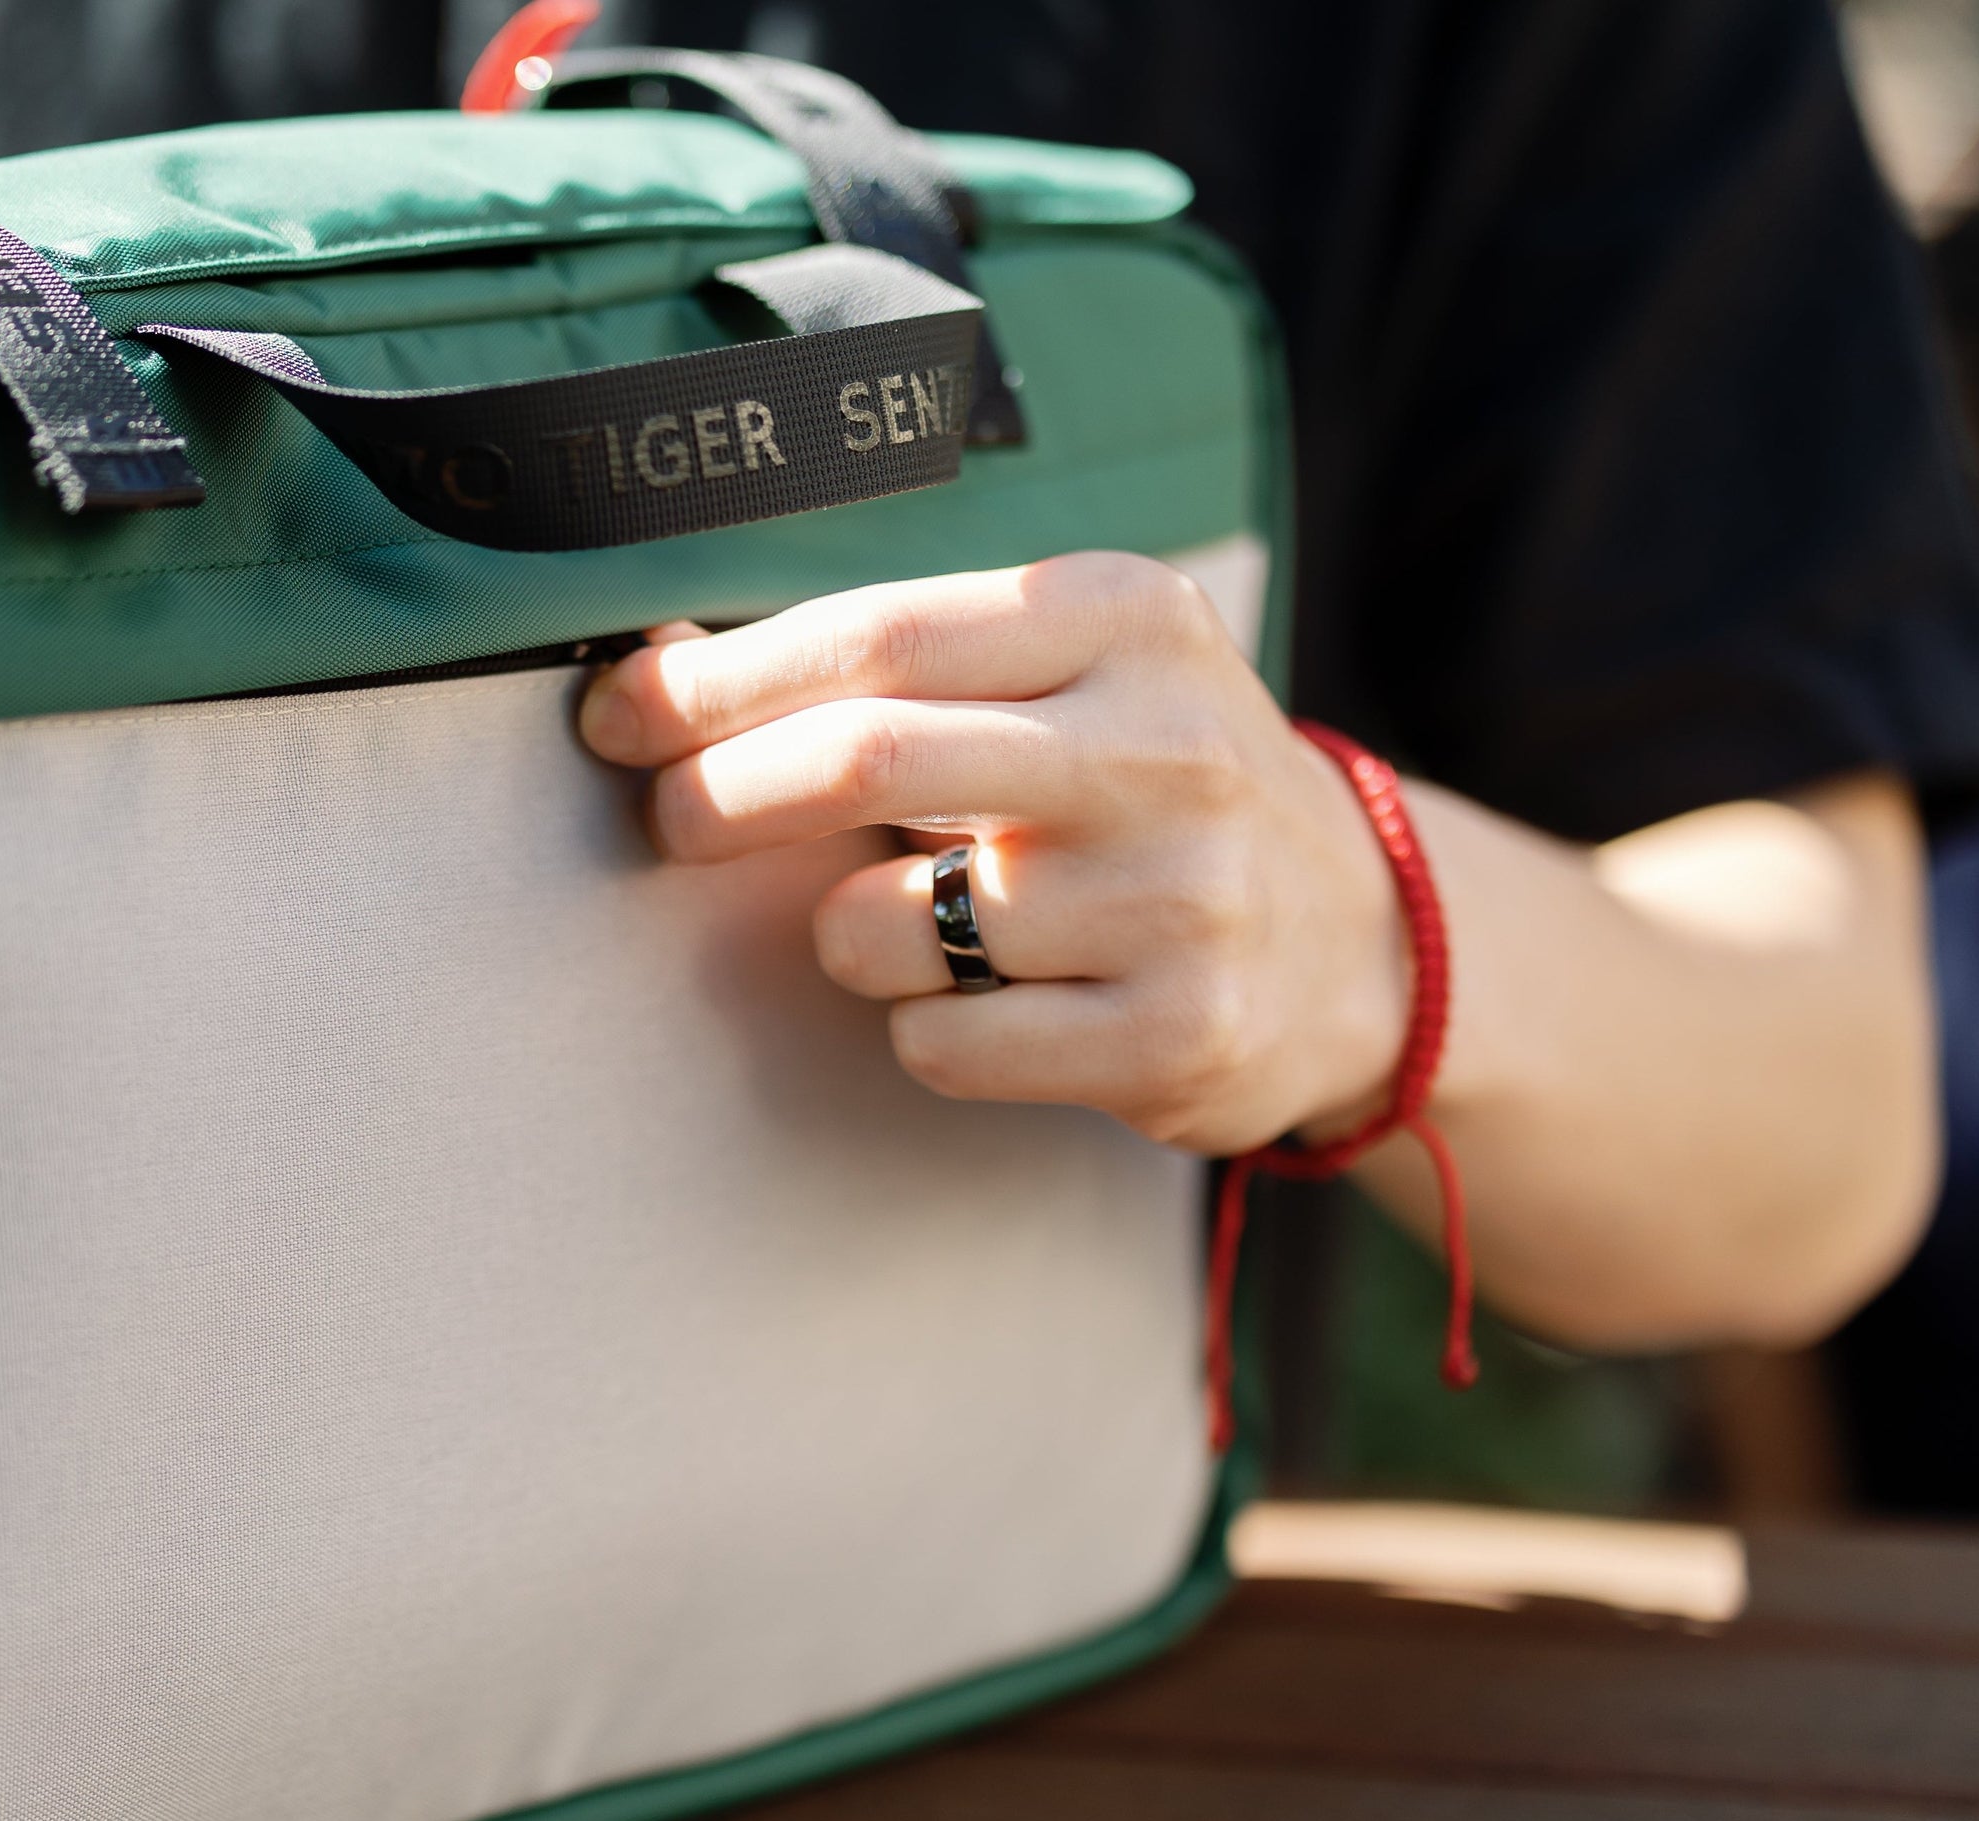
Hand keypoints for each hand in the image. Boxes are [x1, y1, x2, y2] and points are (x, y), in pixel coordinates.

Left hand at [577, 553, 1410, 1157]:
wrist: (1356, 939)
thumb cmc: (1147, 786)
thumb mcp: (1066, 671)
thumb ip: (890, 662)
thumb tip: (658, 661)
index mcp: (1124, 618)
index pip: (869, 638)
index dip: (713, 684)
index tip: (622, 715)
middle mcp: (1163, 748)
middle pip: (862, 758)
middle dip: (718, 796)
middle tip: (669, 822)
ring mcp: (1177, 901)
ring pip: (881, 925)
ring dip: (840, 934)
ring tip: (909, 920)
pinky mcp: (1174, 1039)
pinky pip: (938, 1044)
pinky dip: (918, 1027)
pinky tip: (988, 999)